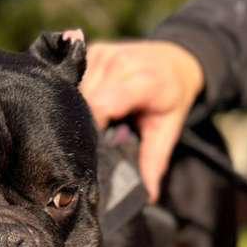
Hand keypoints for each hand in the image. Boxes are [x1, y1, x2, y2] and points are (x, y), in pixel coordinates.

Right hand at [80, 40, 203, 200]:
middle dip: (79, 121)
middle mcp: (121, 62)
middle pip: (85, 97)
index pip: (103, 104)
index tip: (86, 151)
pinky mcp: (91, 50)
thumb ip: (154, 160)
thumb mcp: (168, 129)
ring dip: (72, 108)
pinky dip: (71, 94)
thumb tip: (148, 195)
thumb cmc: (170, 98)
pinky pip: (72, 76)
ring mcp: (104, 53)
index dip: (90, 128)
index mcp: (144, 81)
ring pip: (74, 87)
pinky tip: (72, 107)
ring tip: (75, 127)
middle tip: (77, 145)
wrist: (176, 58)